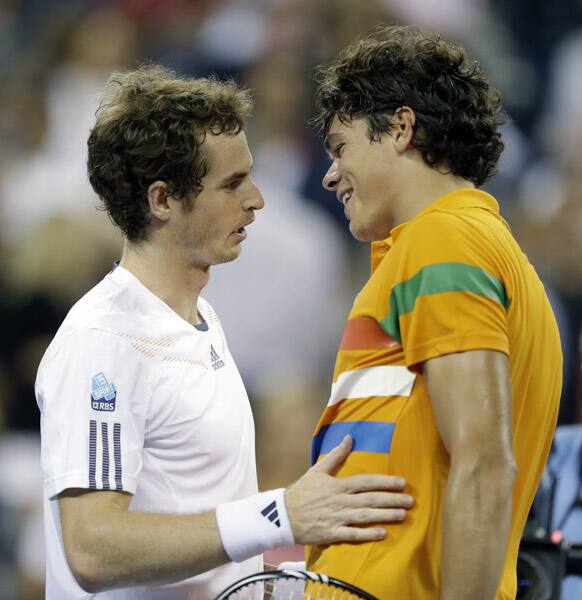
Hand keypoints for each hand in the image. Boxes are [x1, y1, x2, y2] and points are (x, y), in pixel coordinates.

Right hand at [284, 435, 412, 544]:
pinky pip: (352, 534)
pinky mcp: (331, 533)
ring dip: (385, 516)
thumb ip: (336, 455)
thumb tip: (349, 438)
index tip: (402, 483)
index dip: (384, 482)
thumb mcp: (317, 470)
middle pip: (370, 499)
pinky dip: (367, 534)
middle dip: (391, 500)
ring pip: (365, 516)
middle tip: (410, 500)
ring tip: (402, 515)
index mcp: (337, 485)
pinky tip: (382, 534)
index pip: (365, 482)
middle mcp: (339, 501)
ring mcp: (336, 518)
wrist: (282, 515)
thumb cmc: (302, 491)